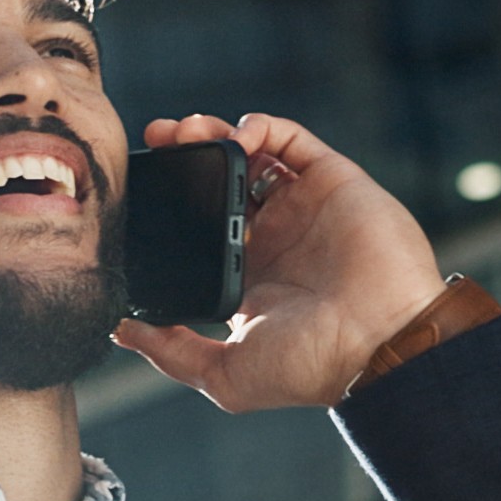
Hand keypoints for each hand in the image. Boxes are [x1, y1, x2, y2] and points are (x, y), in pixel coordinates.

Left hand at [115, 113, 447, 410]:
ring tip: (182, 131)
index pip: (203, 225)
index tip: (139, 191)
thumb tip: (122, 332)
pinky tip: (233, 137)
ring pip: (252, 153)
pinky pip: (291, 139)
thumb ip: (172, 352)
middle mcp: (277, 237)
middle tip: (156, 143)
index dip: (172, 203)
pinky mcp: (333, 181)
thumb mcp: (224, 374)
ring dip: (213, 135)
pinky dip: (259, 127)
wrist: (378, 345)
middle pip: (222, 181)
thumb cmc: (310, 368)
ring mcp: (305, 206)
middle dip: (185, 156)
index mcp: (251, 276)